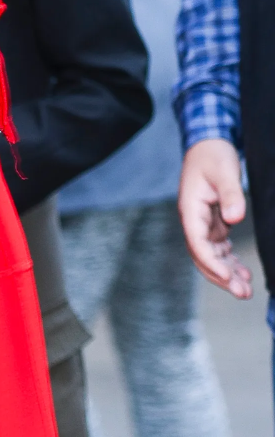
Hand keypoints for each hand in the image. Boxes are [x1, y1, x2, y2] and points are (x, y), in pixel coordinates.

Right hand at [177, 137, 251, 298]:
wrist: (208, 144)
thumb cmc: (213, 155)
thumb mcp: (224, 171)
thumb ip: (230, 195)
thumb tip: (235, 218)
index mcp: (190, 209)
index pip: (197, 243)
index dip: (211, 262)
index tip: (227, 276)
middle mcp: (193, 220)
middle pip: (203, 256)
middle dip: (221, 276)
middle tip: (242, 292)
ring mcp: (203, 223)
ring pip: (212, 256)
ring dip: (227, 273)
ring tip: (245, 290)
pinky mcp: (213, 222)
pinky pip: (220, 248)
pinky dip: (230, 261)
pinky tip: (243, 273)